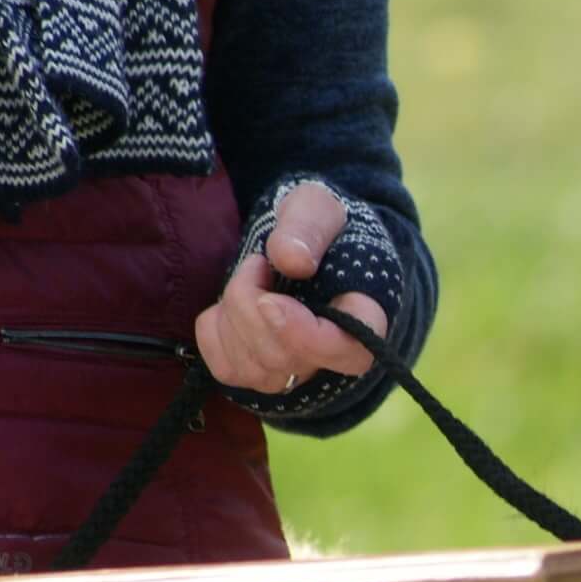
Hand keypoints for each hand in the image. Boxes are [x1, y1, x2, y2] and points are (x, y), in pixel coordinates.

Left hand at [195, 180, 389, 392]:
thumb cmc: (315, 226)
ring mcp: (297, 372)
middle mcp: (334, 357)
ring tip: (250, 277)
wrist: (298, 242)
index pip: (351, 352)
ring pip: (253, 368)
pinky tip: (232, 305)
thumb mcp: (316, 207)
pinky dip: (215, 331)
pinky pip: (226, 368)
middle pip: (285, 358)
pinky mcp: (260, 374)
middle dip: (250, 303)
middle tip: (258, 262)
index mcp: (365, 316)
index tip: (269, 300)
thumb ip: (308, 227)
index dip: (305, 336)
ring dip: (233, 313)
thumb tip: (291, 260)